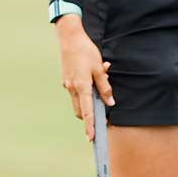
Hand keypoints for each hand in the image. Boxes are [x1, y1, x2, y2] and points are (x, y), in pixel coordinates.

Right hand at [55, 16, 114, 137]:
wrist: (69, 39)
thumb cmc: (86, 52)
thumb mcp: (99, 69)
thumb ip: (105, 87)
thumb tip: (110, 103)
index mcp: (81, 87)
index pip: (86, 112)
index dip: (90, 125)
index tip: (92, 137)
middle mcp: (72, 88)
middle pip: (80, 110)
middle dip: (89, 116)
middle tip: (103, 115)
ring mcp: (67, 85)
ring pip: (79, 101)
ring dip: (88, 100)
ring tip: (100, 79)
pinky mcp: (66, 80)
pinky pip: (76, 90)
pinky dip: (85, 90)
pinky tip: (94, 74)